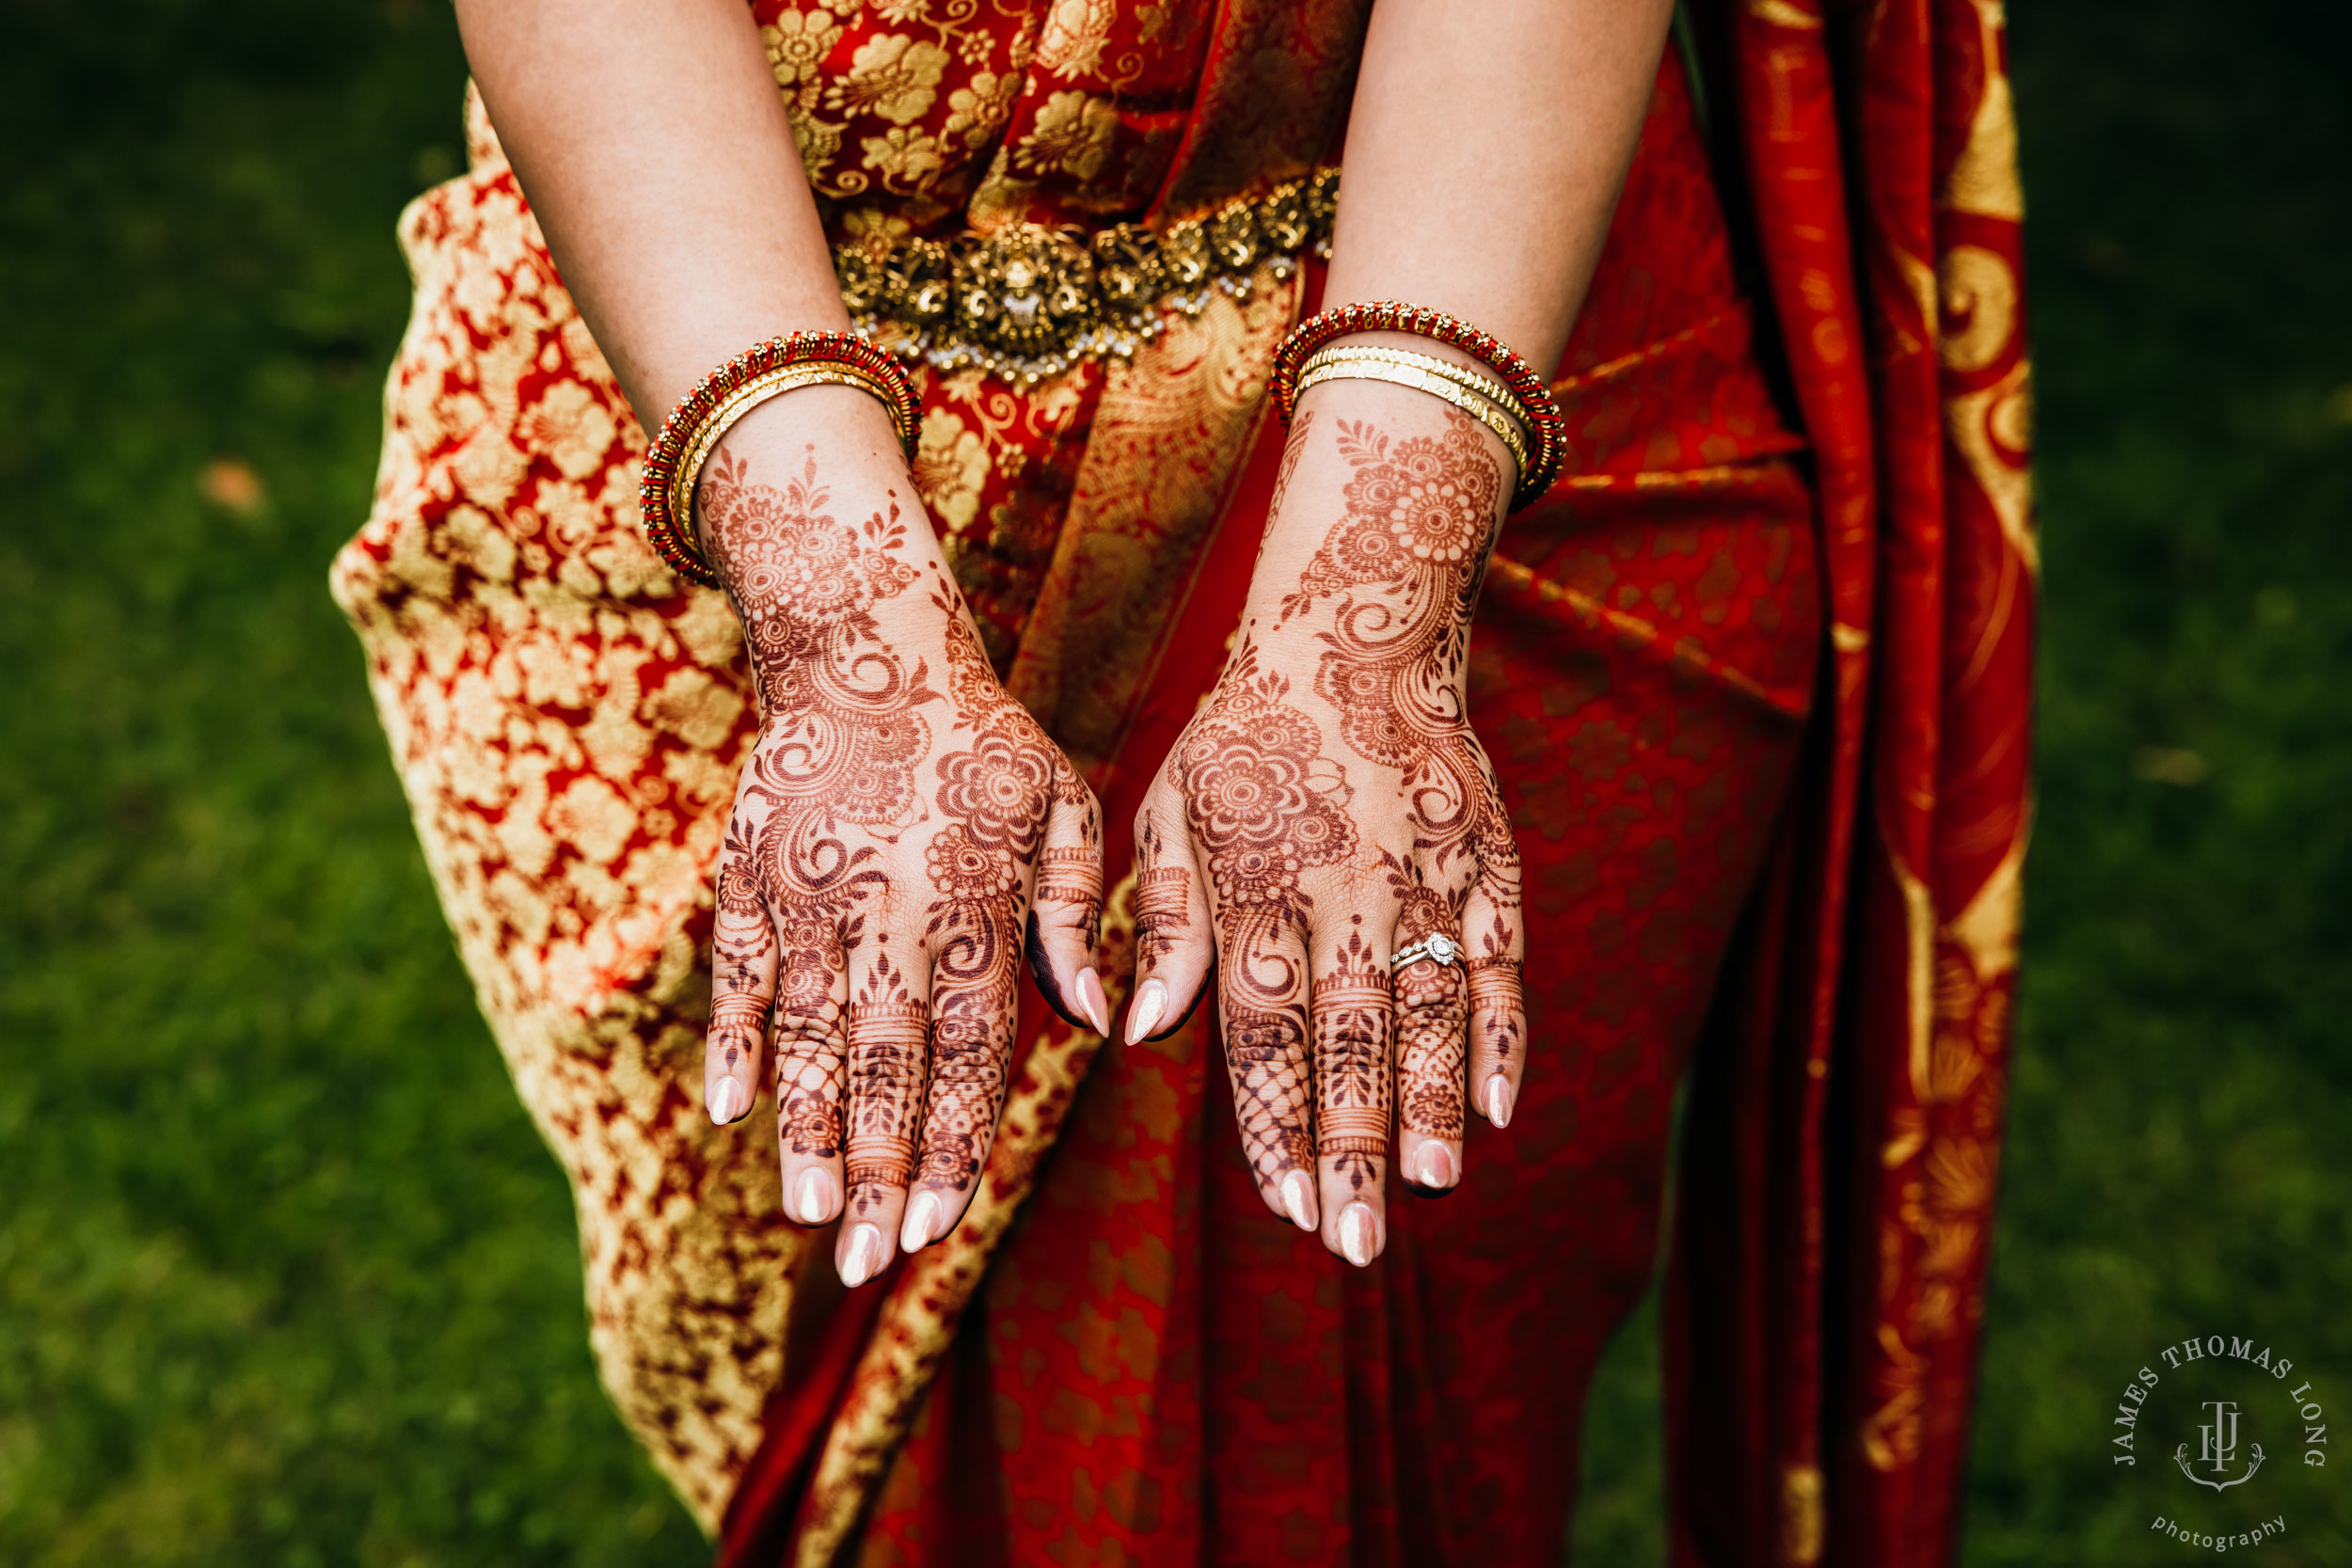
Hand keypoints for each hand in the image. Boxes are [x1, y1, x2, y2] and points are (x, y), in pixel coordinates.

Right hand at [696, 396, 1105, 1287]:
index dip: (950, 1148)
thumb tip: (1104, 1023)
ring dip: (809, 1132)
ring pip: (809, 1040)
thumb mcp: (1064, 810)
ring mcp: (811, 904)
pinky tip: (729, 1111)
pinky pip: (737, 977)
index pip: (968, 1060)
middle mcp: (891, 922)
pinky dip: (733, 1042)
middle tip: (868, 1265)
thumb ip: (1073, 919)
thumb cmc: (985, 745)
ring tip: (808, 1214)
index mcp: (973, 916)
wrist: (865, 650)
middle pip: (886, 1071)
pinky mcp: (749, 881)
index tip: (937, 1230)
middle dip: (876, 1176)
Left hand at [1129, 384, 1528, 1266]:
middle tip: (1355, 1244)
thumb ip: (1165, 927)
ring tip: (1427, 1189)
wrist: (1359, 634)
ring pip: (1430, 1010)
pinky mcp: (1485, 864)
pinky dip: (1502, 1034)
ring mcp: (1422, 879)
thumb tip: (1139, 1034)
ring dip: (1428, 1105)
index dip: (1275, 1119)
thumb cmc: (1242, 744)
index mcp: (1256, 887)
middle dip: (1350, 1147)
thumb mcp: (1168, 816)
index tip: (1283, 1204)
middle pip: (1348, 1037)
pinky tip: (1499, 1109)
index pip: (1262, 1027)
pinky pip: (1499, 961)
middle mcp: (1341, 892)